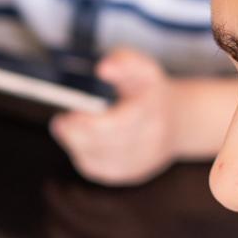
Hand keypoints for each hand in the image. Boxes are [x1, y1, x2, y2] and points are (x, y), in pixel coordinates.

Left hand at [50, 48, 179, 185]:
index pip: (113, 125)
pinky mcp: (130, 175)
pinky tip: (79, 142)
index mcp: (151, 113)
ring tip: (67, 129)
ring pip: (96, 160)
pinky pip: (97, 170)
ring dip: (76, 145)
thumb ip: (123, 61)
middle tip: (60, 122)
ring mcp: (140, 163)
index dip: (85, 123)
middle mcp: (149, 142)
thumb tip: (103, 69)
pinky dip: (82, 156)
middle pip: (101, 145)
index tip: (66, 115)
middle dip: (74, 134)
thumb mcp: (143, 68)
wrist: (178, 123)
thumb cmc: (151, 93)